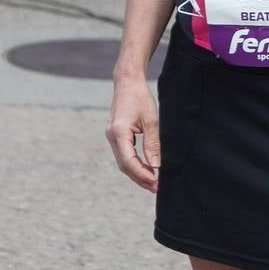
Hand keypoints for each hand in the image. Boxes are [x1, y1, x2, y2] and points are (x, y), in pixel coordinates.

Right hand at [107, 75, 160, 191]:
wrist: (127, 82)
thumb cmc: (140, 97)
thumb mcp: (151, 120)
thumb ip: (153, 144)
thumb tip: (156, 166)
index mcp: (118, 133)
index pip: (129, 161)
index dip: (142, 174)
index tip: (156, 183)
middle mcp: (111, 137)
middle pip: (124, 165)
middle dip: (139, 178)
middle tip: (156, 188)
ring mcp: (111, 136)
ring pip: (123, 161)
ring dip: (137, 172)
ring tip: (152, 182)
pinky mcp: (115, 135)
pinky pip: (123, 154)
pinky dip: (134, 163)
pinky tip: (145, 168)